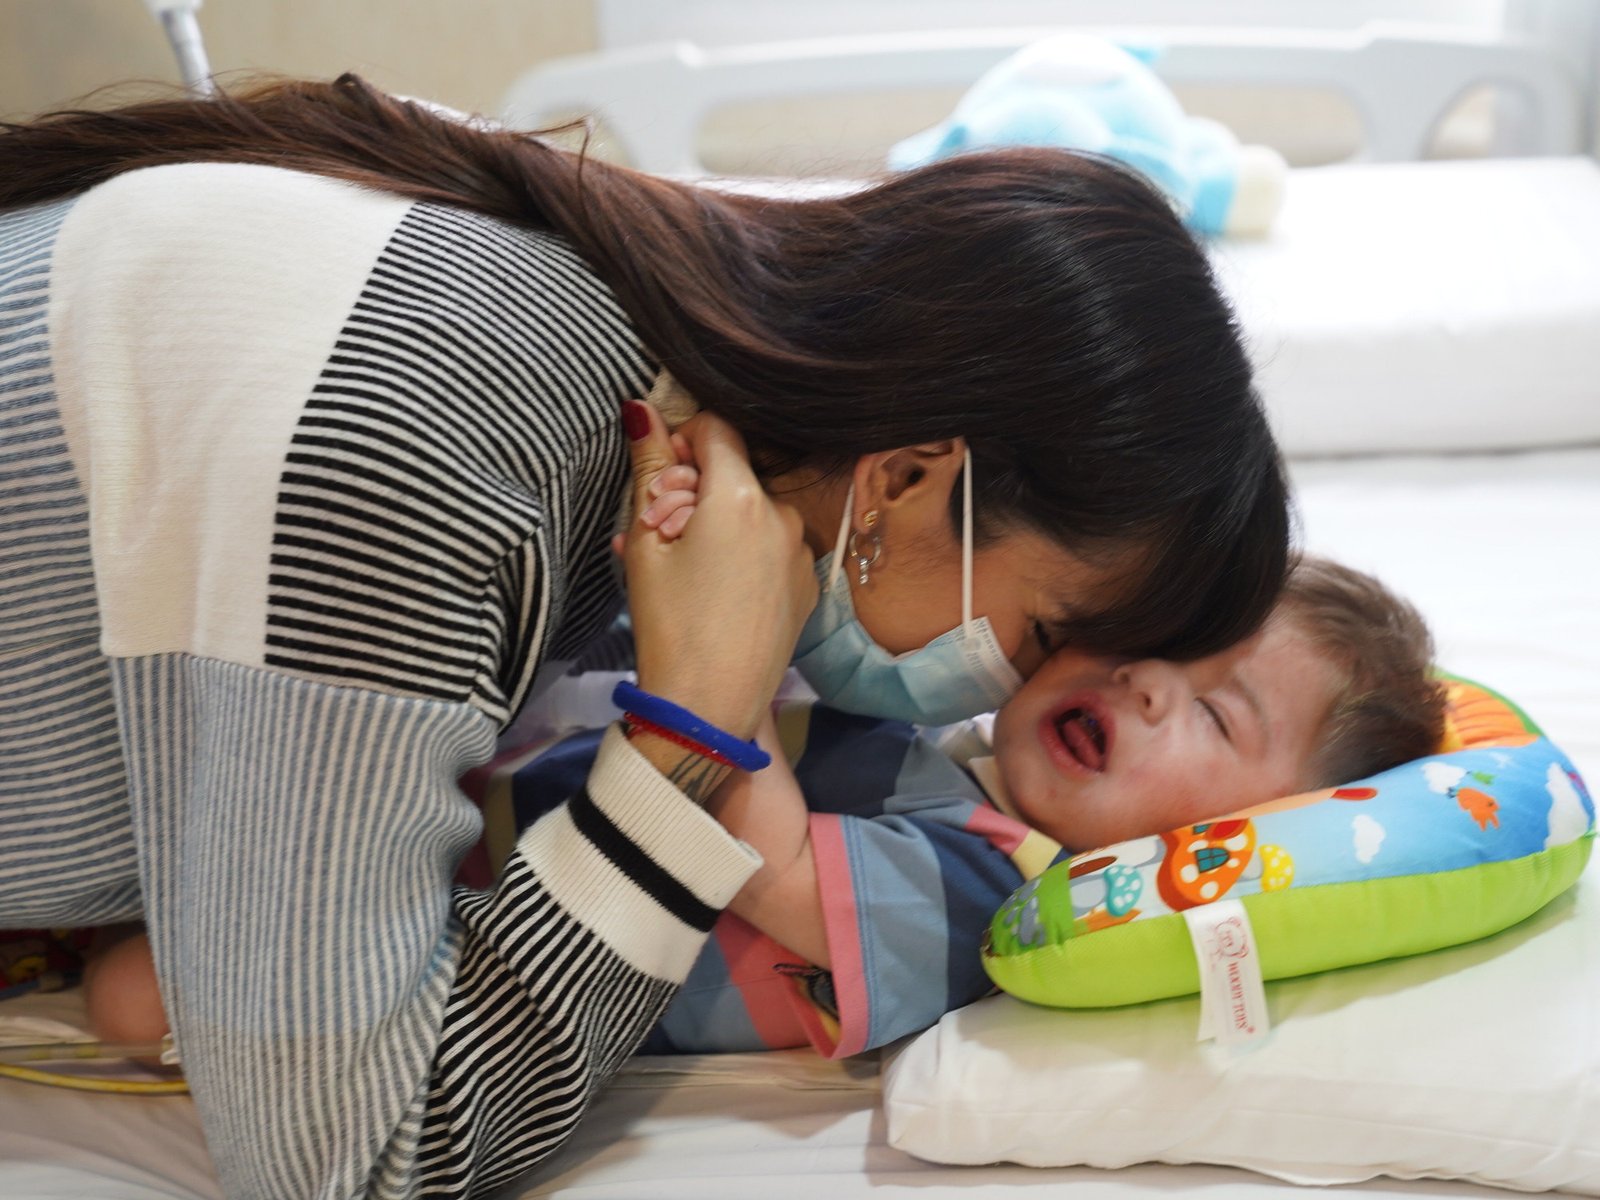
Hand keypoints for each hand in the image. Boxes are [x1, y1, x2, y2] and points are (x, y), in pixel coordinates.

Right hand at [621, 400, 816, 742]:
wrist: (709, 707)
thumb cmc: (670, 625)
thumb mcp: (647, 543)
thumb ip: (649, 468)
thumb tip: (641, 410)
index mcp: (741, 496)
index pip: (716, 428)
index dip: (681, 444)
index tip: (659, 480)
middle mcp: (783, 515)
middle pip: (735, 473)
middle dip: (694, 489)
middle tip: (660, 532)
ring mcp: (800, 552)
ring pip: (752, 512)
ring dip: (717, 523)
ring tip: (681, 568)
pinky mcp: (806, 585)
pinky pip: (770, 547)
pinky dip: (742, 553)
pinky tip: (713, 590)